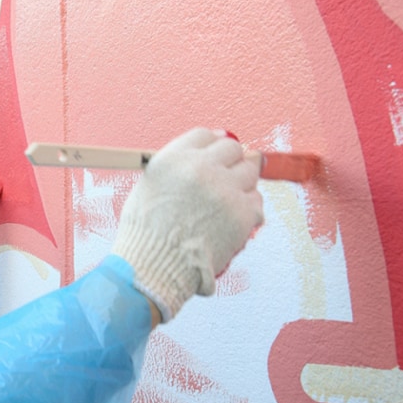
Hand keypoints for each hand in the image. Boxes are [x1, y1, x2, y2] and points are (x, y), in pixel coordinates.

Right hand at [110, 128, 262, 322]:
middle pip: (231, 147)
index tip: (215, 154)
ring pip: (250, 170)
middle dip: (229, 160)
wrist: (153, 267)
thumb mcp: (149, 187)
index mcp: (174, 159)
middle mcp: (201, 169)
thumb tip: (204, 153)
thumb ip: (175, 166)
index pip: (204, 135)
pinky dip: (247, 208)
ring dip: (240, 182)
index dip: (212, 144)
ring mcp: (225, 190)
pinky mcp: (243, 213)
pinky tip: (230, 220)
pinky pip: (256, 200)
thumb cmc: (146, 232)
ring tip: (224, 202)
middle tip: (223, 178)